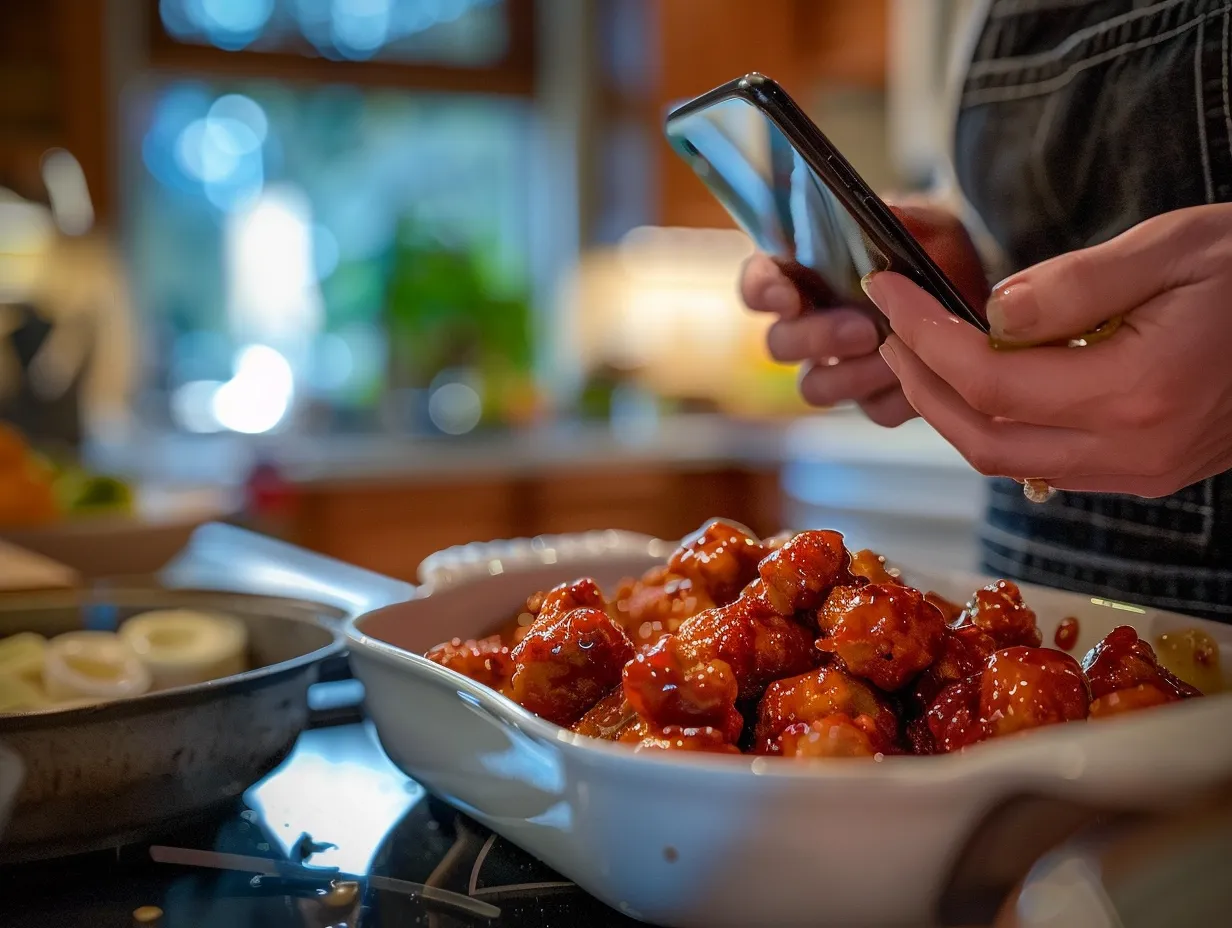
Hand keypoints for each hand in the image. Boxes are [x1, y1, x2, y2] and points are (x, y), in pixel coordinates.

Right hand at [740, 203, 988, 425]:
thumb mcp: (931, 226)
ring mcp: (839, 367)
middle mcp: (811, 324)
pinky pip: (872, 409)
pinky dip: (899, 395)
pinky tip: (927, 373)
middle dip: (816, 339)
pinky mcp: (874, 399)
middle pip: (779, 344)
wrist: (985, 297)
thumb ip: (906, 220)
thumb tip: (883, 215)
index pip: (759, 283)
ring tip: (898, 355)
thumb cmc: (942, 254)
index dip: (762, 291)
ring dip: (853, 375)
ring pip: (815, 387)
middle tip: (864, 329)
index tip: (788, 296)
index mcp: (807, 276)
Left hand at [863, 204, 1231, 496]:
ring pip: (1009, 462)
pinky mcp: (1145, 472)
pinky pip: (1045, 463)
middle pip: (984, 439)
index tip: (887, 290)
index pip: (989, 381)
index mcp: (1138, 392)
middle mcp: (1133, 450)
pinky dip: (996, 425)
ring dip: (952, 410)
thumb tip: (990, 314)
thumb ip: (1075, 284)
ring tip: (919, 350)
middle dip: (921, 383)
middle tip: (888, 328)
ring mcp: (1140, 472)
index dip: (924, 337)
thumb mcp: (1173, 248)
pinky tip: (981, 380)